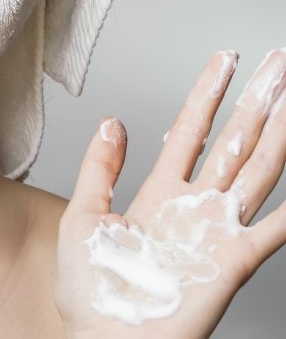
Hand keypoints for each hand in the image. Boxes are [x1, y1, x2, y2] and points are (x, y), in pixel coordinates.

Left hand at [56, 48, 285, 338]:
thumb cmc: (91, 292)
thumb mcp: (84, 215)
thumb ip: (100, 168)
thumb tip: (112, 121)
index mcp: (159, 195)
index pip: (191, 131)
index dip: (207, 94)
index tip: (222, 59)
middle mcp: (194, 208)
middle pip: (234, 142)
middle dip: (255, 100)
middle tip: (275, 62)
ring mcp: (217, 232)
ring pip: (258, 170)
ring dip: (278, 133)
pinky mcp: (232, 263)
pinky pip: (272, 230)